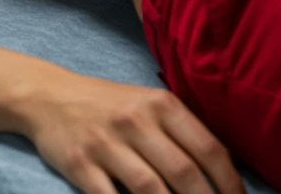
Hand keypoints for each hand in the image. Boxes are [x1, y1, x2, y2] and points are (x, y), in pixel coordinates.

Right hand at [21, 68, 246, 193]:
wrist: (51, 96)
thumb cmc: (112, 105)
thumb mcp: (150, 103)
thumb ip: (183, 130)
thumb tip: (223, 170)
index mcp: (162, 104)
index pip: (208, 147)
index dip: (229, 182)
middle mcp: (137, 121)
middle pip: (183, 172)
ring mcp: (107, 143)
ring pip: (149, 189)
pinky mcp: (80, 164)